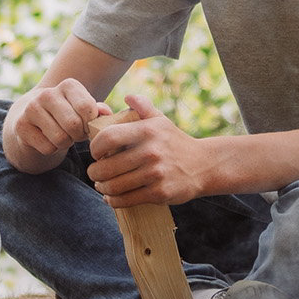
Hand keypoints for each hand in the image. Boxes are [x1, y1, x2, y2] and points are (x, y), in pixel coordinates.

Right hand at [9, 79, 111, 159]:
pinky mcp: (21, 126)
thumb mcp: (85, 111)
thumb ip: (98, 112)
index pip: (87, 108)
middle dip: (78, 136)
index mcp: (68, 85)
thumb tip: (106, 113)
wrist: (33, 121)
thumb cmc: (67, 116)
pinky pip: (47, 148)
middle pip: (74, 125)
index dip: (90, 124)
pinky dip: (51, 150)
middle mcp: (48, 93)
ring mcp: (31, 109)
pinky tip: (47, 140)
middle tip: (74, 134)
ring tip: (61, 136)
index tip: (87, 125)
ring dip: (65, 143)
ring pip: (60, 139)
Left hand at [85, 93, 210, 205]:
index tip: (96, 153)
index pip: (108, 138)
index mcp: (148, 131)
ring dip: (102, 187)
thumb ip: (143, 107)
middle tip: (95, 173)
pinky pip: (126, 200)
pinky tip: (110, 197)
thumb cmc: (176, 142)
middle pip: (106, 167)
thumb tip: (128, 97)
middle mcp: (151, 152)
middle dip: (94, 172)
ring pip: (114, 186)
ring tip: (101, 185)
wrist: (204, 165)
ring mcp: (155, 174)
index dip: (95, 147)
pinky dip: (113, 200)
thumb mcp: (162, 121)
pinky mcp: (159, 193)